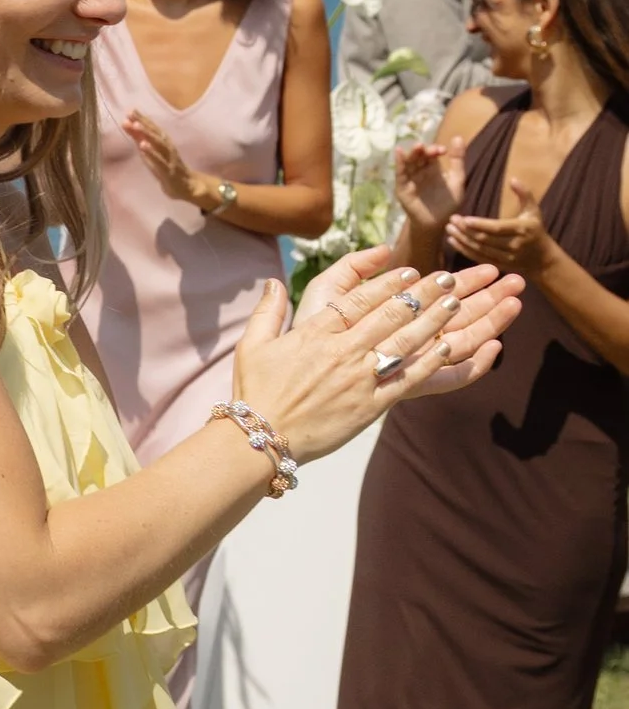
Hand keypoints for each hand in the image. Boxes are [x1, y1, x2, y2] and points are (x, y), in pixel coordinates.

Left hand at [123, 111, 204, 207]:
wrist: (186, 186)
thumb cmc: (165, 167)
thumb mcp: (150, 152)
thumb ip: (139, 138)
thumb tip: (126, 123)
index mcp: (163, 142)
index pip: (152, 128)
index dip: (142, 119)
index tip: (130, 110)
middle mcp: (167, 147)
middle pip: (155, 132)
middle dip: (143, 123)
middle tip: (131, 114)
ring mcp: (169, 158)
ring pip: (158, 144)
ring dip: (148, 134)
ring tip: (136, 126)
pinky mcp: (168, 170)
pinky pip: (159, 160)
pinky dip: (151, 153)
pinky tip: (143, 146)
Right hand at [230, 242, 522, 464]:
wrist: (260, 438)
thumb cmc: (254, 391)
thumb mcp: (253, 345)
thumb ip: (268, 311)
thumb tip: (274, 282)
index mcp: (315, 333)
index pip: (359, 299)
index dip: (387, 283)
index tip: (409, 271)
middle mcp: (342, 351)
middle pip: (390, 315)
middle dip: (421, 295)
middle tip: (445, 279)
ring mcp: (359, 378)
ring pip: (404, 343)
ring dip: (432, 321)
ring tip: (455, 304)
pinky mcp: (370, 405)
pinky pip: (406, 380)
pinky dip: (428, 362)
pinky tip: (447, 347)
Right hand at [395, 136, 464, 231]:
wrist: (437, 224)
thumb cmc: (448, 204)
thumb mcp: (457, 181)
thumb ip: (458, 161)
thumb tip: (458, 137)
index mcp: (433, 168)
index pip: (431, 154)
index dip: (435, 149)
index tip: (443, 151)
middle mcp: (420, 171)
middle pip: (418, 155)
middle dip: (423, 150)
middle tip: (430, 149)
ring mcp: (410, 178)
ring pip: (409, 162)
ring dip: (412, 153)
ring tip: (417, 146)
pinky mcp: (402, 187)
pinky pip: (400, 173)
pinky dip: (399, 162)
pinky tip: (399, 152)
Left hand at [447, 196, 548, 280]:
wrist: (543, 259)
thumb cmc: (535, 230)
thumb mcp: (533, 210)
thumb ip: (524, 194)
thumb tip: (513, 178)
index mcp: (522, 230)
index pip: (497, 228)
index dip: (479, 224)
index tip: (463, 218)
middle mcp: (514, 246)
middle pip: (485, 239)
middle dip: (466, 231)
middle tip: (452, 220)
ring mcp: (507, 258)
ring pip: (480, 250)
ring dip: (462, 240)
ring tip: (449, 229)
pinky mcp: (500, 266)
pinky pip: (479, 259)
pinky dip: (464, 250)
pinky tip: (453, 241)